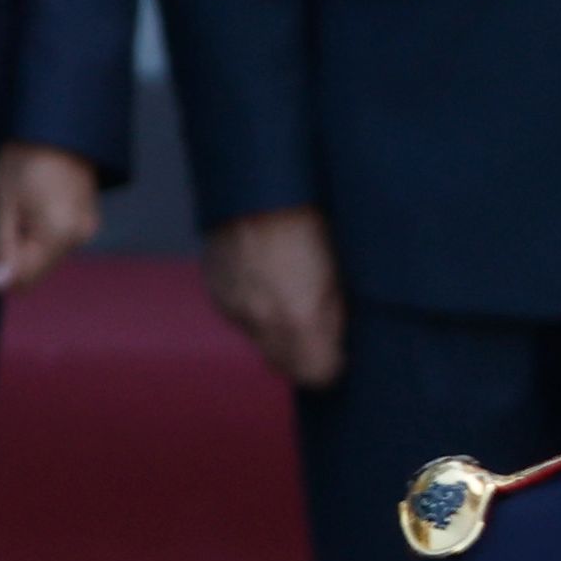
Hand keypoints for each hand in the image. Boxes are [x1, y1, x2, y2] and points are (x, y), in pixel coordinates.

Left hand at [0, 144, 102, 296]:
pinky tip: (35, 203)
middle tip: (5, 213)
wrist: (55, 129)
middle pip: (37, 267)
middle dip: (15, 250)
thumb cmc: (23, 159)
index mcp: (58, 234)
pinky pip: (58, 240)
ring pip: (47, 254)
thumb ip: (0, 249)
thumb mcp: (1, 203)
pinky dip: (42, 231)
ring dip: (28, 240)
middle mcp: (80, 237)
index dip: (0, 267)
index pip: (24, 278)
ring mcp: (88, 229)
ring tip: (21, 204)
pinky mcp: (89, 221)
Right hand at [202, 206, 347, 390]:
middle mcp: (262, 318)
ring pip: (262, 341)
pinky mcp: (217, 289)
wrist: (259, 185)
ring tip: (294, 293)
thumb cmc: (314, 218)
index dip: (331, 363)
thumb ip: (338, 315)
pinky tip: (270, 280)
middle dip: (306, 353)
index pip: (317, 375)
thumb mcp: (343, 269)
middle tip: (321, 324)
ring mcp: (235, 305)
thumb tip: (340, 342)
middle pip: (286, 365)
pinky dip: (257, 307)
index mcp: (300, 316)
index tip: (340, 350)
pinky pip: (241, 315)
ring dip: (279, 330)